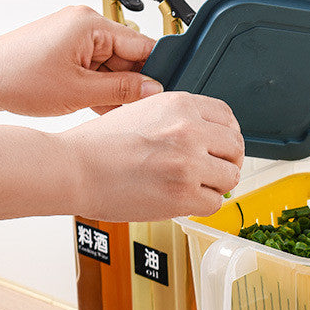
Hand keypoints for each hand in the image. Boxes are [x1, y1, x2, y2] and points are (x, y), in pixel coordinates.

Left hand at [0, 6, 161, 116]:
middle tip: (130, 108)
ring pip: (114, 67)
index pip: (144, 45)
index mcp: (91, 25)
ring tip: (101, 106)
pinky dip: (99, 88)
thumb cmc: (17, 77)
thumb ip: (124, 90)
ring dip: (114, 90)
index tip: (162, 94)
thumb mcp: (81, 91)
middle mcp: (85, 25)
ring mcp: (76, 37)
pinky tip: (94, 103)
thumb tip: (154, 89)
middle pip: (130, 57)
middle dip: (132, 85)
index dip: (156, 72)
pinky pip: (97, 69)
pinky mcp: (69, 50)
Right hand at [63, 92, 243, 221]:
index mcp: (180, 105)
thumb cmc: (99, 144)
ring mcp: (188, 163)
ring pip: (231, 178)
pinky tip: (183, 200)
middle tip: (213, 171)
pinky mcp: (183, 194)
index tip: (222, 147)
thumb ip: (177, 120)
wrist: (73, 169)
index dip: (227, 135)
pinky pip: (215, 203)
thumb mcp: (143, 111)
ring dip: (216, 185)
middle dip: (227, 162)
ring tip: (193, 186)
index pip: (227, 117)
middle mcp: (188, 131)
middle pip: (236, 148)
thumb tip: (208, 136)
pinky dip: (202, 205)